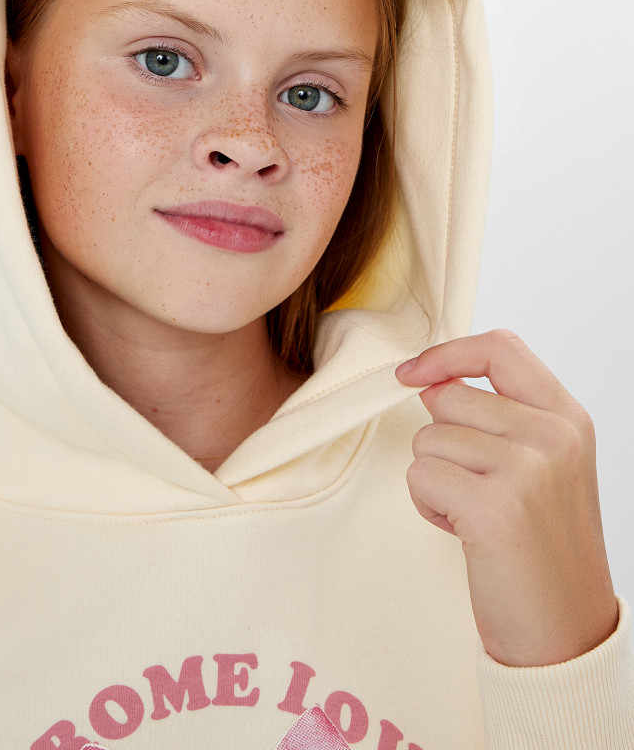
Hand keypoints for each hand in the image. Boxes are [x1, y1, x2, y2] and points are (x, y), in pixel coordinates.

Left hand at [395, 329, 618, 666]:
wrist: (565, 632)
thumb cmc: (543, 548)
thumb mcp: (542, 467)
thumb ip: (499, 417)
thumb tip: (430, 383)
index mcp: (568, 419)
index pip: (500, 347)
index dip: (447, 353)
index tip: (411, 373)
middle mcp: (553, 436)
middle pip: (448, 396)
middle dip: (440, 442)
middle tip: (474, 488)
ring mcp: (527, 470)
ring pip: (428, 437)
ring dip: (434, 478)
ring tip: (475, 514)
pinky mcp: (495, 508)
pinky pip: (420, 475)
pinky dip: (428, 505)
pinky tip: (464, 532)